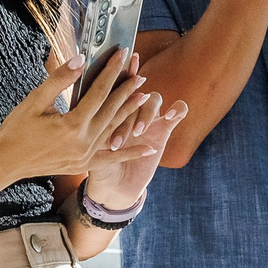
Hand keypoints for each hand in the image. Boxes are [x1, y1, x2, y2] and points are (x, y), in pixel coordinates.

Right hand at [0, 47, 158, 186]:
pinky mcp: (83, 164)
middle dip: (127, 90)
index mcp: (72, 124)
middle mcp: (83, 141)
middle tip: (140, 75)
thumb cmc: (16, 130)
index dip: (112, 71)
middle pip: (111, 110)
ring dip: (130, 112)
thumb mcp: (35, 101)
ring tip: (144, 97)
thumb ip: (59, 80)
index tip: (122, 55)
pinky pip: (111, 158)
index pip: (99, 92)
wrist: (6, 162)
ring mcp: (85, 156)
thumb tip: (80, 59)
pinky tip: (148, 150)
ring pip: (114, 129)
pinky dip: (130, 153)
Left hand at [83, 87, 188, 211]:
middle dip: (128, 109)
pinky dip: (177, 109)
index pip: (117, 88)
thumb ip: (93, 130)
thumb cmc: (97, 166)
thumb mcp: (92, 149)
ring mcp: (148, 119)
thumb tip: (88, 112)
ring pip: (153, 100)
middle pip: (135, 94)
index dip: (118, 80)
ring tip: (138, 133)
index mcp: (112, 109)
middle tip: (117, 140)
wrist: (114, 188)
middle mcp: (131, 110)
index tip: (113, 89)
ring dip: (146, 114)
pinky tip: (170, 116)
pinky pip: (178, 111)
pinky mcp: (164, 130)